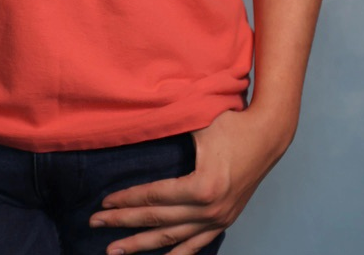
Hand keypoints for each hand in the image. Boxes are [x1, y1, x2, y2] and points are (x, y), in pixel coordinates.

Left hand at [88, 107, 292, 254]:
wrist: (268, 134)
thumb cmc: (232, 123)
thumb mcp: (199, 122)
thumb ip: (170, 125)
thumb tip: (137, 122)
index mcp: (201, 186)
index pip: (154, 197)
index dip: (126, 200)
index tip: (103, 204)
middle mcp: (210, 209)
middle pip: (158, 220)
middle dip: (123, 223)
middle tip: (95, 225)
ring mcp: (219, 219)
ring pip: (173, 238)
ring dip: (142, 245)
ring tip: (115, 251)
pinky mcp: (225, 220)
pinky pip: (197, 243)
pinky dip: (177, 253)